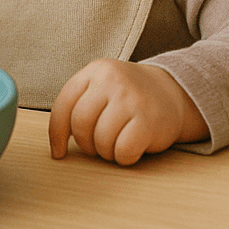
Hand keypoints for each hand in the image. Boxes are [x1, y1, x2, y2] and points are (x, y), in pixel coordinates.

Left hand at [47, 59, 207, 165]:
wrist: (172, 92)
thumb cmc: (128, 97)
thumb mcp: (101, 86)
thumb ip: (79, 104)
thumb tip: (57, 144)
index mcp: (94, 71)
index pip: (64, 105)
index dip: (56, 134)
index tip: (58, 153)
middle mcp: (112, 80)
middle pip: (80, 124)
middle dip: (86, 143)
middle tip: (97, 145)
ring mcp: (131, 99)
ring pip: (101, 140)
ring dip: (106, 152)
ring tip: (117, 143)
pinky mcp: (149, 121)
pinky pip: (123, 151)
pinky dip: (124, 157)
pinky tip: (131, 148)